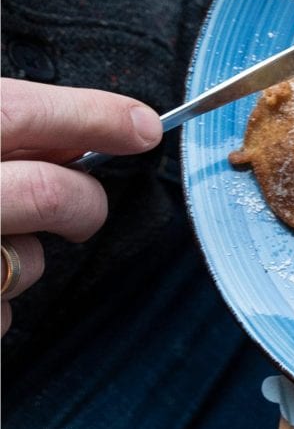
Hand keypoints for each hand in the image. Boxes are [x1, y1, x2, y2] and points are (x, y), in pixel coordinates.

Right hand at [2, 79, 161, 332]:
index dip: (92, 116)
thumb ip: (11, 130)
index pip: (20, 113)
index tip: (143, 127)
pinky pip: (3, 315)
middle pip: (52, 195)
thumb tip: (99, 130)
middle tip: (79, 211)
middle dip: (83, 204)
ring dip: (27, 260)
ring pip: (27, 263)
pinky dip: (0, 302)